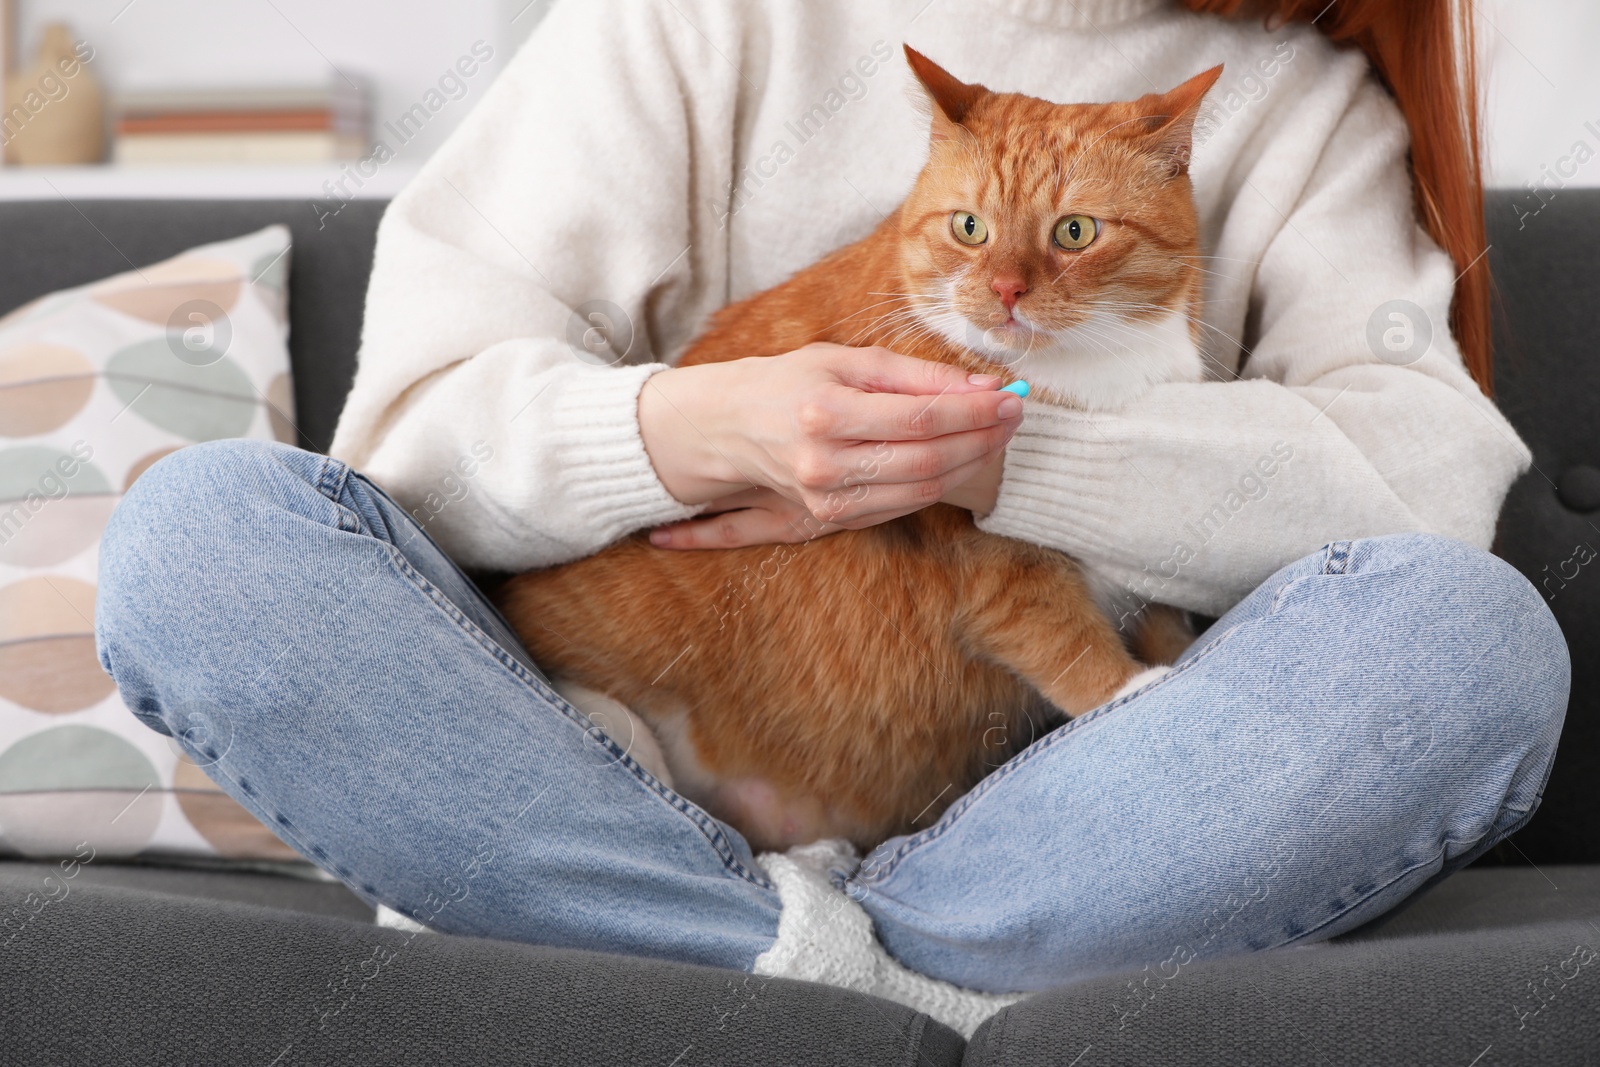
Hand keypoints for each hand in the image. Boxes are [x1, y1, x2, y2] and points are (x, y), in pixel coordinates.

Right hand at [638, 343, 1021, 545]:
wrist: (727, 430)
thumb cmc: (789, 384)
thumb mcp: (845, 361)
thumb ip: (913, 374)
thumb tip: (981, 384)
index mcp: (824, 412)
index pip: (921, 419)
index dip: (974, 411)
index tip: (1011, 396)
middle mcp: (824, 463)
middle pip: (928, 460)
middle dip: (982, 438)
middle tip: (1014, 414)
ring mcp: (826, 499)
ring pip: (922, 489)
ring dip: (971, 464)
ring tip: (996, 434)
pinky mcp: (831, 520)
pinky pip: (903, 505)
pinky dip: (940, 483)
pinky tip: (960, 458)